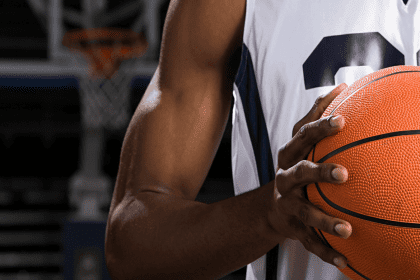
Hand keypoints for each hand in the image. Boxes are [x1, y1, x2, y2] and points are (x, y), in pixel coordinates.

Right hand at [269, 83, 351, 269]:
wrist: (272, 208)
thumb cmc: (293, 168)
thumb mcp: (299, 144)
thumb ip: (316, 117)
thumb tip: (340, 88)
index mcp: (289, 157)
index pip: (302, 138)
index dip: (319, 129)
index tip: (341, 121)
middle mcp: (285, 180)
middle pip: (299, 173)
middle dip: (319, 173)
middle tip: (344, 174)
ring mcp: (288, 204)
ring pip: (305, 211)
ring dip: (324, 220)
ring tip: (347, 228)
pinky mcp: (293, 227)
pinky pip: (309, 241)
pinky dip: (326, 251)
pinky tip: (346, 260)